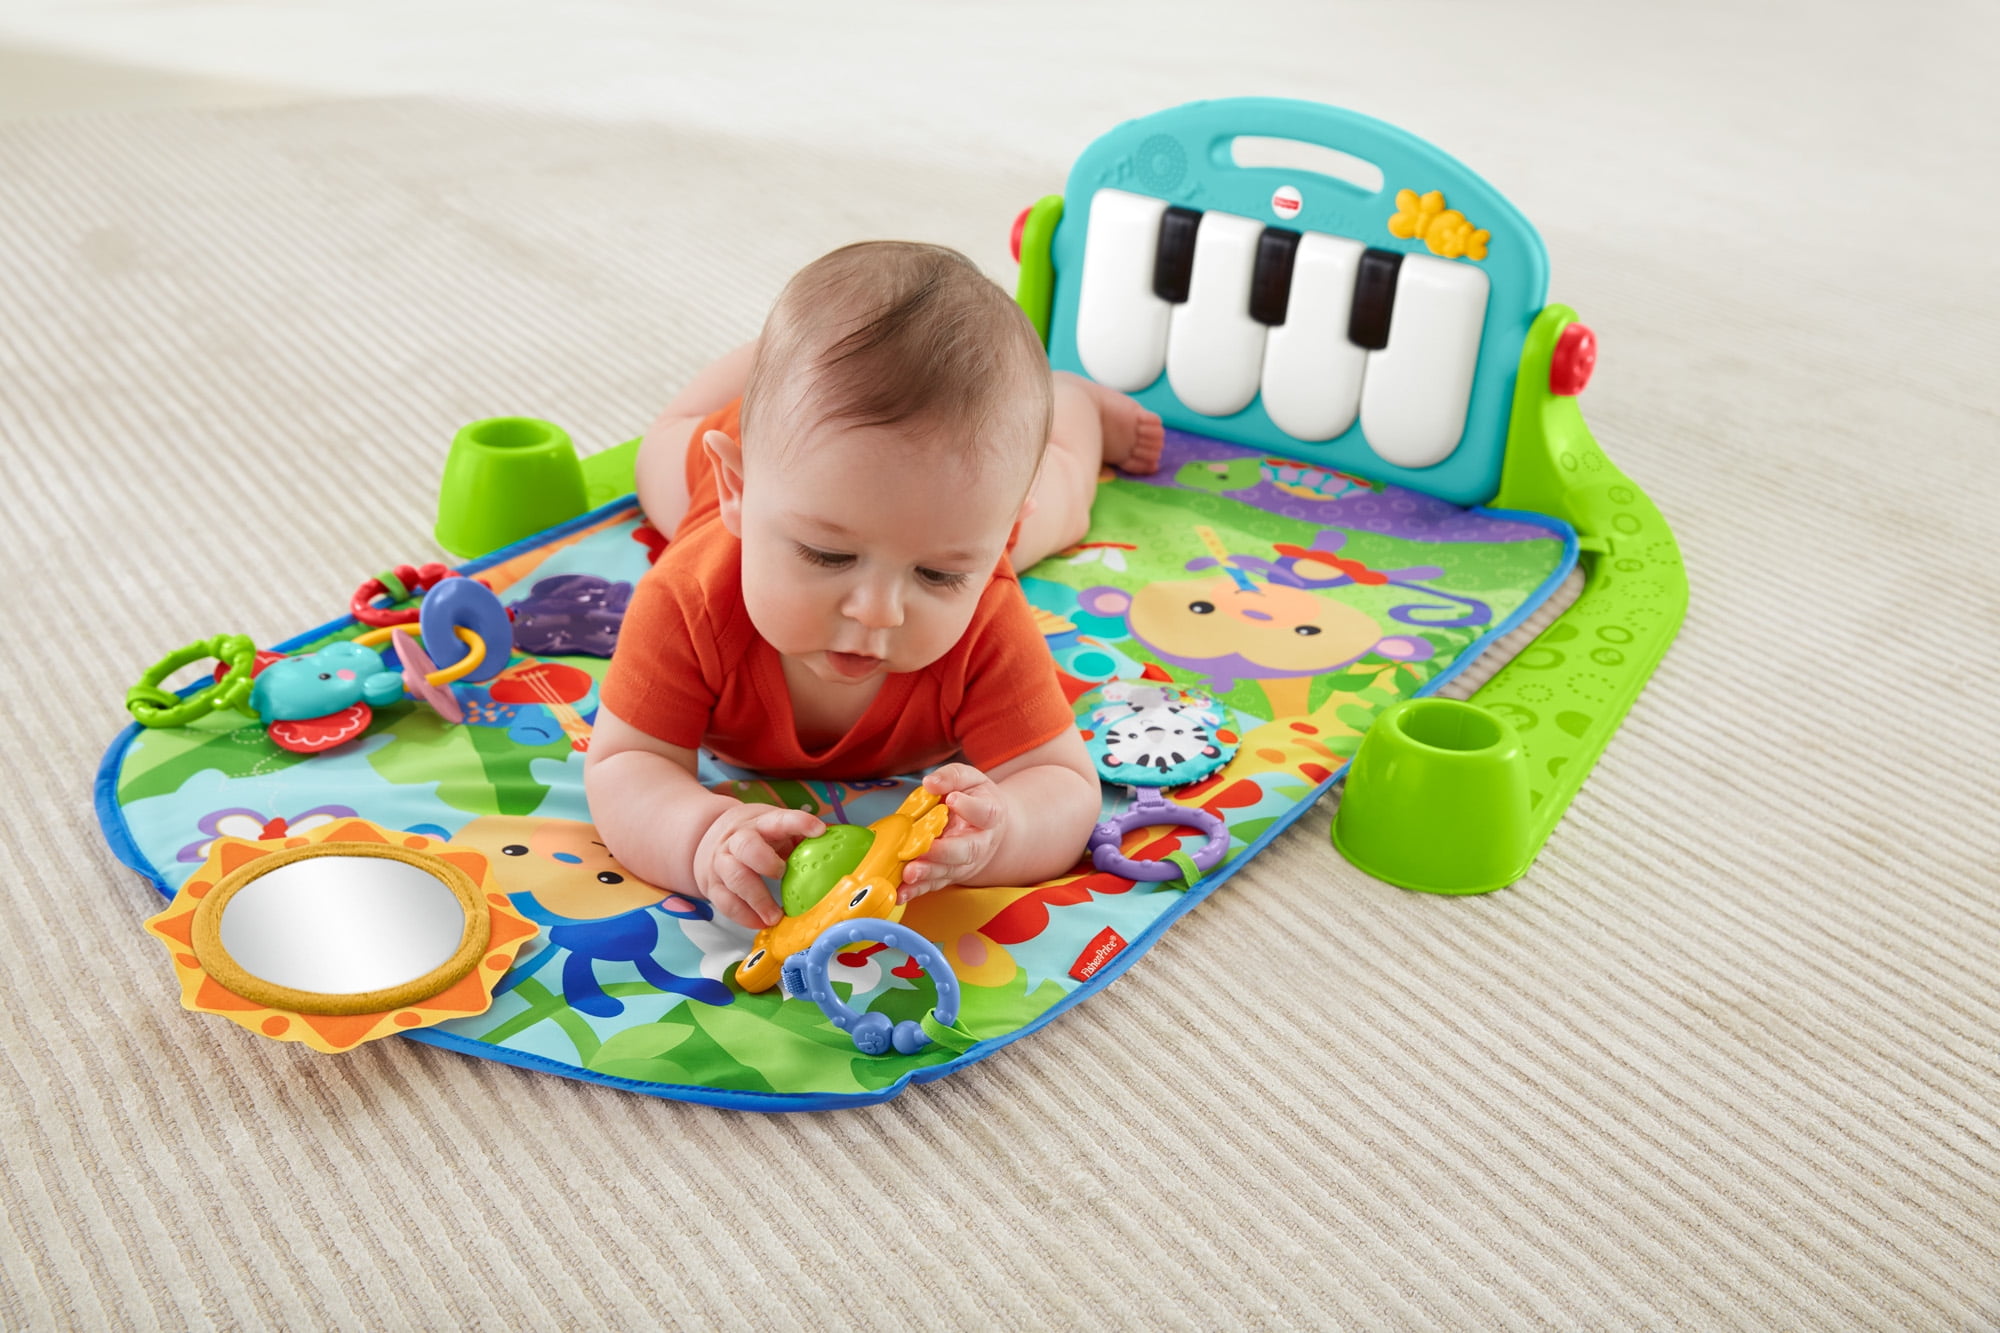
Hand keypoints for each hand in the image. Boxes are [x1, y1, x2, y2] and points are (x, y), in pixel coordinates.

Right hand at [692, 801, 823, 929]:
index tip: (819, 831)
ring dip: (757, 899)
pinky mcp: (714, 885)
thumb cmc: (756, 835)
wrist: (709, 838)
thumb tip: (841, 841)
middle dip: (766, 862)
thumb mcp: (776, 827)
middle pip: (747, 846)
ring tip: (776, 917)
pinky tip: (760, 923)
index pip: (780, 819)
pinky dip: (744, 916)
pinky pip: (725, 902)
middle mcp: (738, 840)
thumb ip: (803, 835)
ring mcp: (723, 863)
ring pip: (735, 878)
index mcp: (761, 823)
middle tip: (782, 875)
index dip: (799, 823)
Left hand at [899, 764, 1007, 901]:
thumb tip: (930, 783)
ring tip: (908, 873)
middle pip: (965, 851)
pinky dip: (916, 890)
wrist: (990, 830)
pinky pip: (932, 884)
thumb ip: (952, 777)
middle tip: (924, 850)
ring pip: (947, 871)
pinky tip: (901, 892)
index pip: (984, 812)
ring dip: (927, 874)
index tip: (952, 799)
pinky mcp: (948, 875)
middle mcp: (979, 844)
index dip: (969, 807)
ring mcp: (963, 863)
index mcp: (989, 815)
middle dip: (943, 852)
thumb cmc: (976, 800)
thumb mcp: (970, 780)